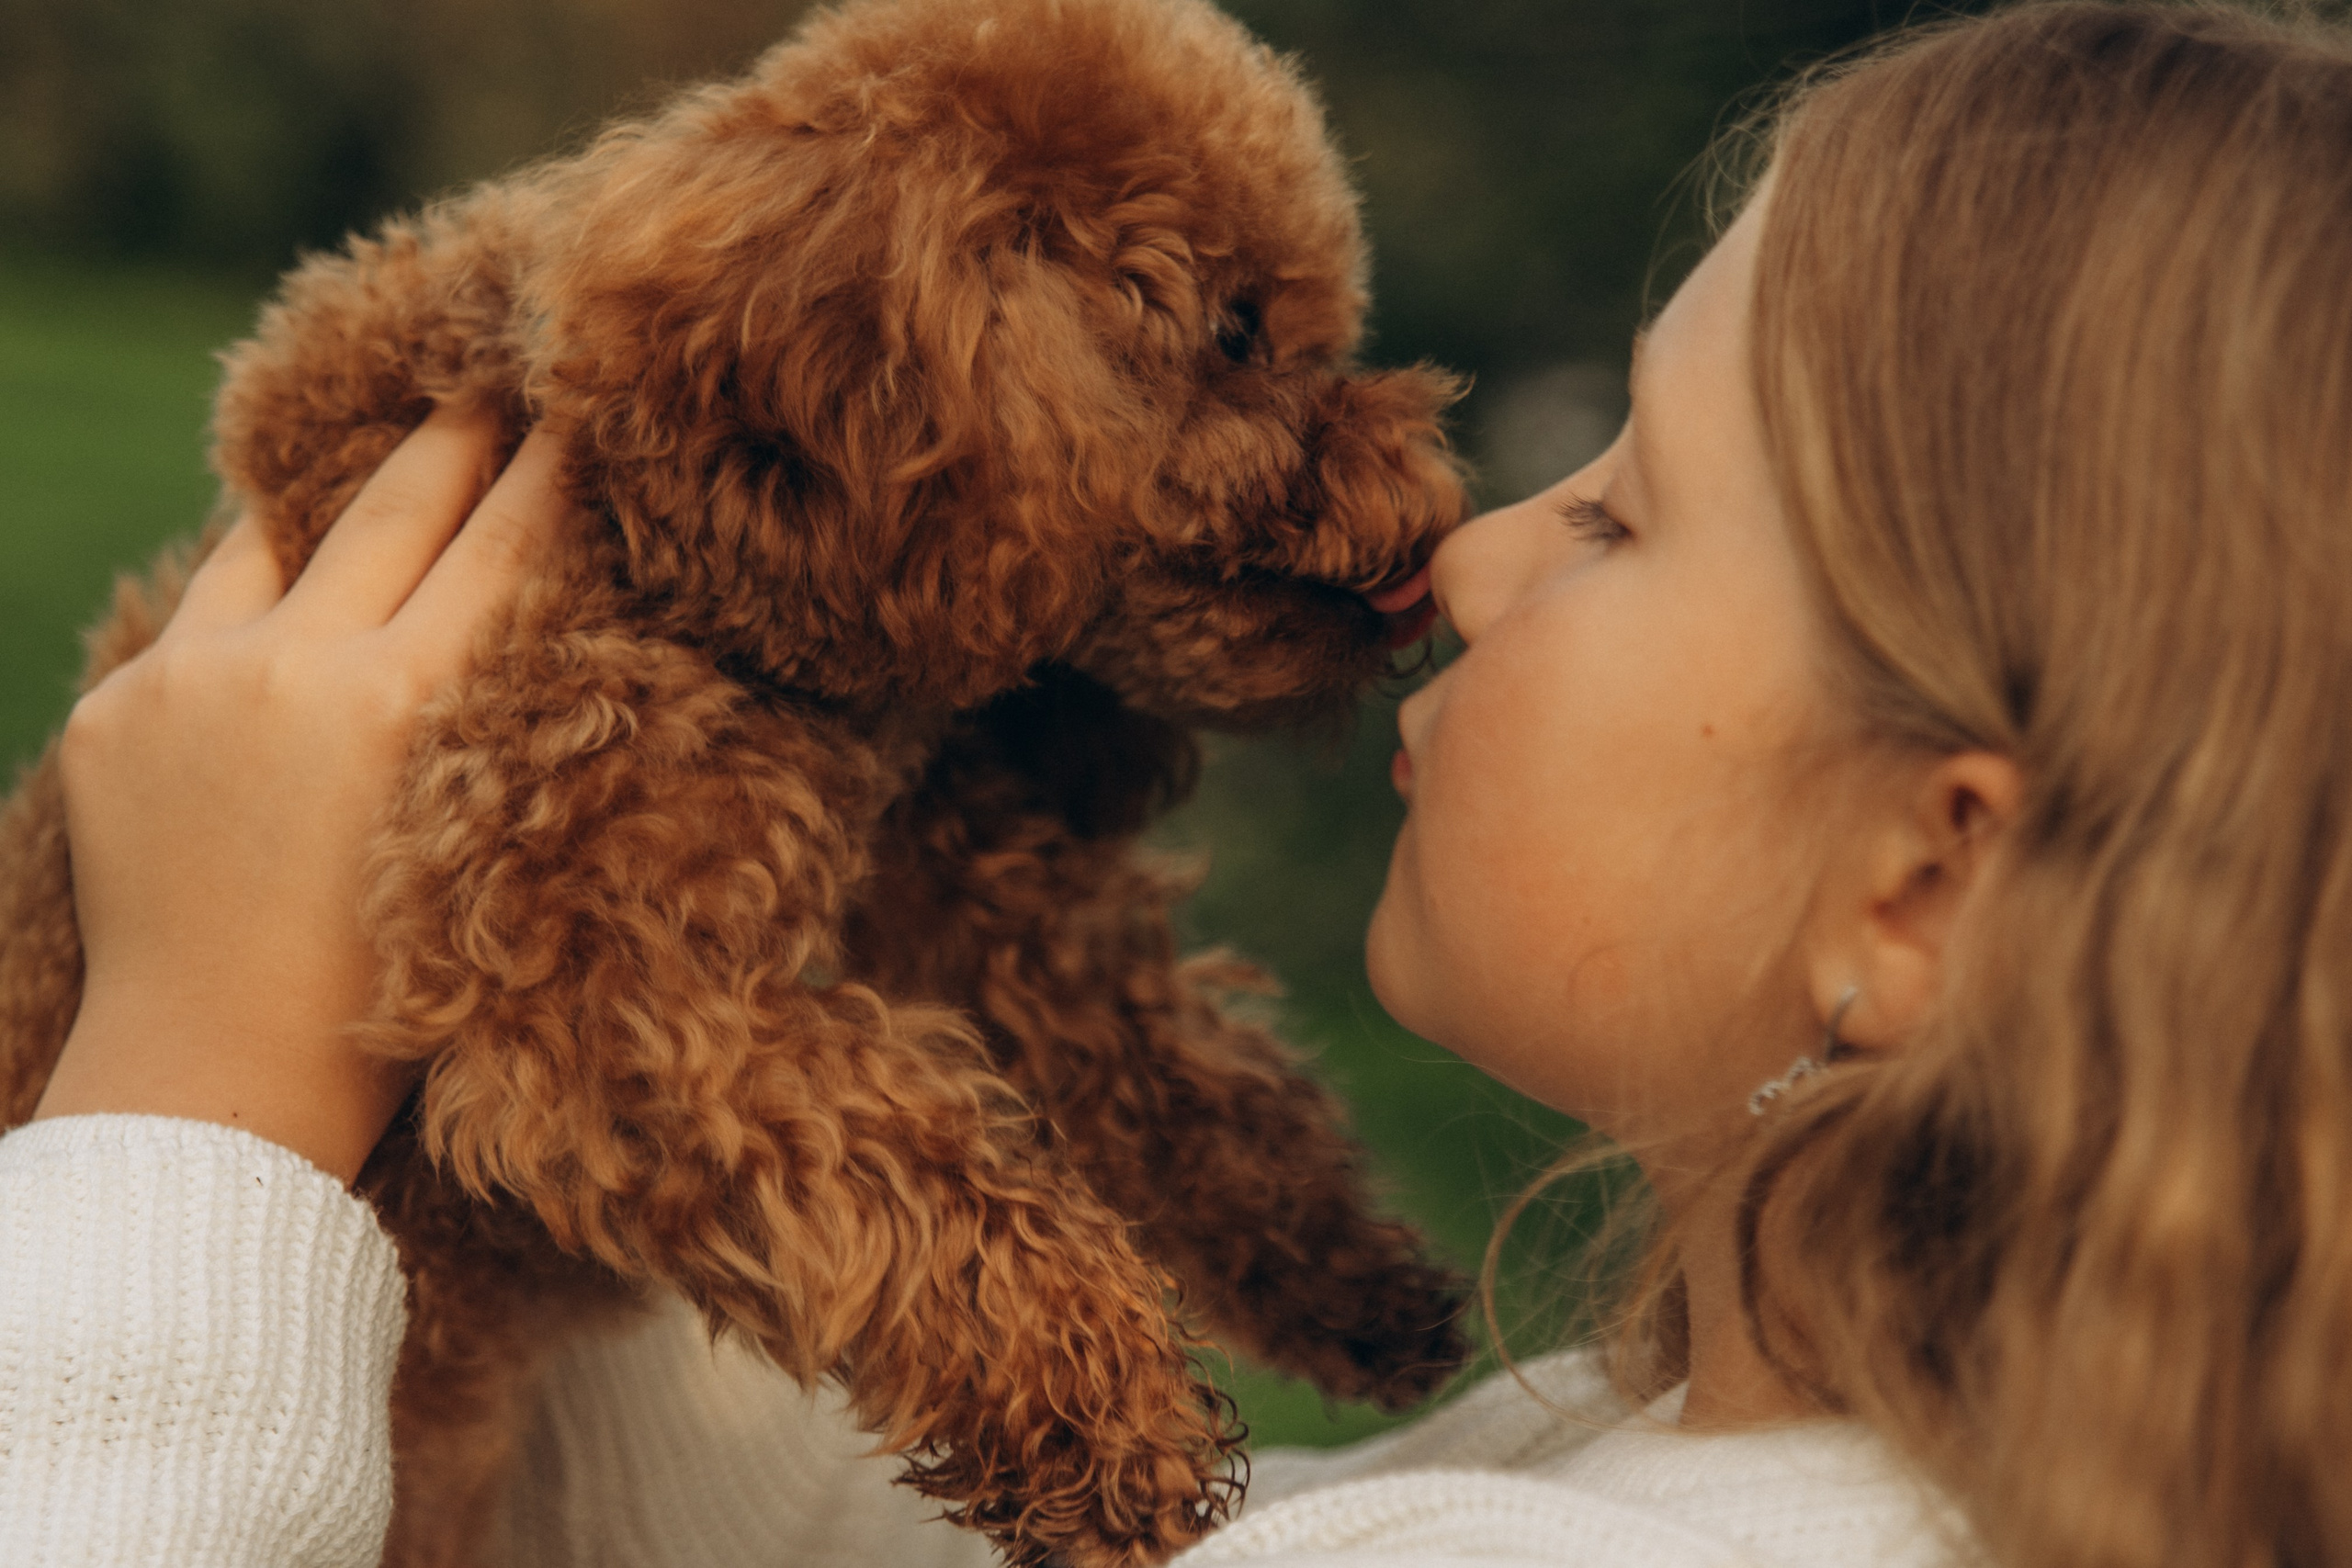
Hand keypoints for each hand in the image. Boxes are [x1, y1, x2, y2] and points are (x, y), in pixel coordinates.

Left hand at [34, 406, 570, 1182]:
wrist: (215, 1086)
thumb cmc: (384, 995)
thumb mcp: (473, 838)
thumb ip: (485, 715)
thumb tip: (507, 613)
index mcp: (403, 706)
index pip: (502, 545)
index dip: (551, 469)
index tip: (584, 409)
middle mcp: (294, 667)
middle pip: (397, 505)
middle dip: (458, 434)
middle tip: (496, 380)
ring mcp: (189, 683)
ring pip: (275, 541)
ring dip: (335, 507)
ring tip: (373, 476)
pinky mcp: (114, 714)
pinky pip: (196, 618)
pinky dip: (249, 606)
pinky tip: (279, 607)